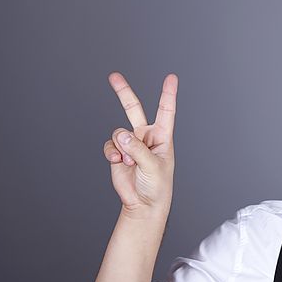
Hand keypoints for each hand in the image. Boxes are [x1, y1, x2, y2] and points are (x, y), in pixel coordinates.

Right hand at [102, 72, 178, 216]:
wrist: (143, 204)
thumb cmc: (157, 186)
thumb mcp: (153, 166)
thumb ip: (137, 149)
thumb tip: (121, 134)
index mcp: (162, 137)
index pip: (166, 111)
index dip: (168, 94)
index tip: (171, 78)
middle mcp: (145, 137)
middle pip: (133, 109)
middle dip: (123, 92)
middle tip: (113, 76)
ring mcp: (130, 144)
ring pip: (118, 133)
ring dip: (121, 148)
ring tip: (129, 163)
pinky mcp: (118, 153)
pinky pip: (109, 145)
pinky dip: (112, 153)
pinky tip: (118, 163)